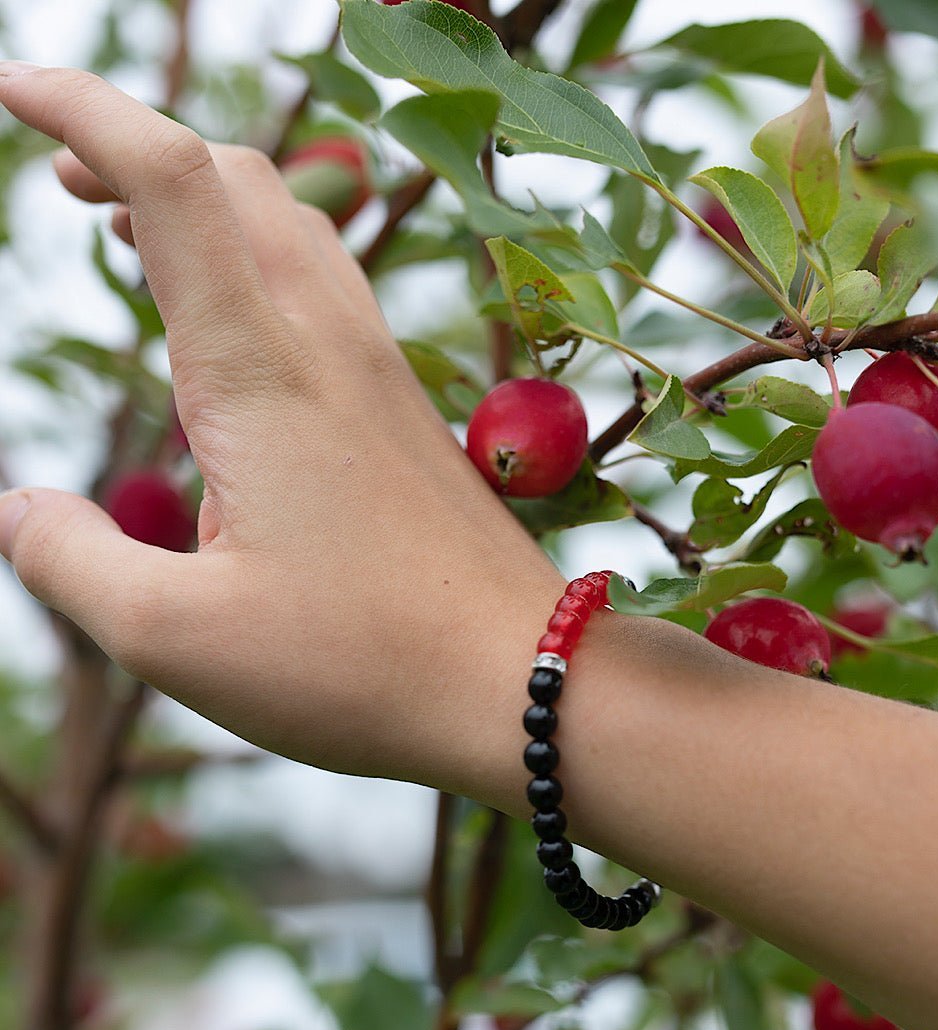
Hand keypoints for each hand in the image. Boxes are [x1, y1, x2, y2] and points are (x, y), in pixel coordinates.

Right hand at [0, 65, 563, 785]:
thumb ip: (72, 562)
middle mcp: (330, 347)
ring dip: (210, 203)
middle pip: (240, 178)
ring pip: (296, 227)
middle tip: (68, 182)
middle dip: (140, 147)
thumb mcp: (178, 637)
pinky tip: (239, 328)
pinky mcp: (406, 410)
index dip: (85, 109)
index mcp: (261, 376)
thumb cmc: (362, 665)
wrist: (525, 676)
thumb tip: (19, 508)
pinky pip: (333, 291)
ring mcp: (381, 372)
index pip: (173, 180)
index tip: (14, 83)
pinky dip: (265, 263)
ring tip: (138, 239)